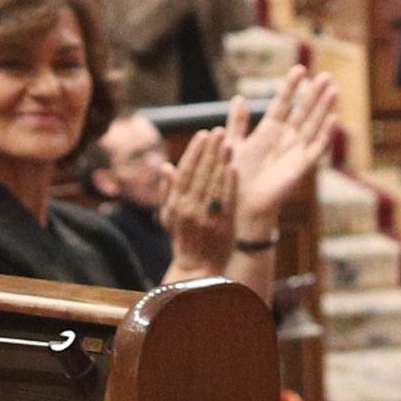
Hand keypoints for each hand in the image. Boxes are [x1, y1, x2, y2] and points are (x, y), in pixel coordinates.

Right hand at [162, 124, 237, 277]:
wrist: (197, 269)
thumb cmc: (184, 239)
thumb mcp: (169, 216)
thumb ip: (168, 191)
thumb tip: (166, 166)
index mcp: (175, 205)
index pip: (185, 172)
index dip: (195, 152)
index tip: (203, 134)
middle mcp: (189, 210)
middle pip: (201, 175)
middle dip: (210, 151)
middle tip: (219, 131)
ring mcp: (207, 218)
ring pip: (214, 185)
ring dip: (221, 162)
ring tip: (228, 142)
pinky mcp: (224, 226)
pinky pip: (227, 201)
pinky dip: (230, 184)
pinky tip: (234, 167)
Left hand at [228, 69, 339, 235]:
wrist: (239, 205)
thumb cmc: (234, 178)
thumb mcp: (232, 145)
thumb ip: (237, 123)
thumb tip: (239, 97)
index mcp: (268, 131)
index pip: (283, 104)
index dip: (291, 87)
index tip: (299, 69)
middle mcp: (285, 139)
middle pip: (303, 112)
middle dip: (314, 94)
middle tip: (327, 75)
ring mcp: (295, 152)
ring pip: (313, 125)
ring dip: (324, 108)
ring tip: (334, 89)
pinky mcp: (300, 167)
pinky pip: (316, 149)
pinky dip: (325, 135)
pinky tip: (333, 119)